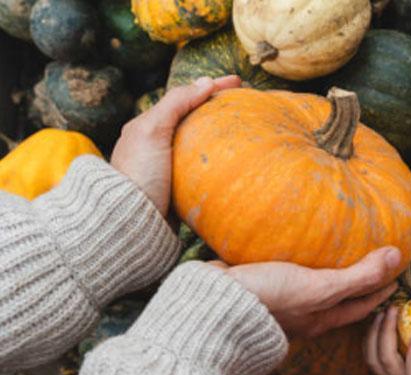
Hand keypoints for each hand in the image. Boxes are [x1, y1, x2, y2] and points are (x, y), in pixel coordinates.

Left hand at [111, 75, 240, 215]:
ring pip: (200, 143)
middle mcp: (157, 145)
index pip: (185, 98)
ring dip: (220, 133)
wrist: (132, 223)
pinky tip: (233, 161)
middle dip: (217, 107)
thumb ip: (176, 103)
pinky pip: (203, 168)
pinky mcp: (179, 190)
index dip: (212, 86)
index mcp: (148, 127)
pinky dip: (218, 159)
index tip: (238, 81)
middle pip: (193, 118)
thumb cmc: (139, 174)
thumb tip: (205, 82)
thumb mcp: (152, 131)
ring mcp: (169, 168)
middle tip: (244, 102)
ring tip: (244, 128)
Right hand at [222, 247, 401, 337]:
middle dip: (357, 284)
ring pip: (313, 286)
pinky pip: (289, 272)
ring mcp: (282, 301)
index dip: (380, 292)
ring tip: (336, 251)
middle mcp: (304, 313)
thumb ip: (358, 275)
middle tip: (373, 264)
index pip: (360, 306)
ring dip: (328, 272)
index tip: (396, 278)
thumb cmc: (271, 297)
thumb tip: (396, 256)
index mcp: (321, 317)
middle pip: (338, 299)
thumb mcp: (320, 288)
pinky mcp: (262, 284)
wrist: (217, 302)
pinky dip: (300, 262)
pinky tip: (296, 245)